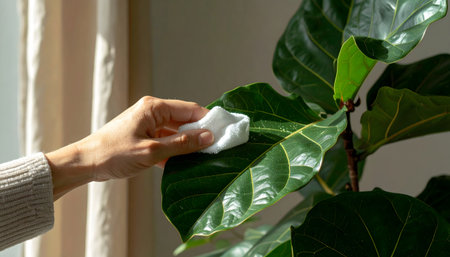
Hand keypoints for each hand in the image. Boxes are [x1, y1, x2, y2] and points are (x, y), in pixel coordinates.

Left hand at [46, 96, 213, 199]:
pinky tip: (185, 163)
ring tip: (205, 158)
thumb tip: (208, 137)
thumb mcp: (152, 151)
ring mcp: (147, 125)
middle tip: (217, 148)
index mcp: (154, 108)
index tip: (224, 133)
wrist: (85, 163)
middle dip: (200, 134)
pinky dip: (175, 151)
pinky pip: (166, 141)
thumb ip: (182, 144)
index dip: (208, 121)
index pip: (190, 110)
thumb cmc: (113, 154)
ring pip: (176, 132)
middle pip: (184, 120)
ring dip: (187, 145)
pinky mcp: (143, 137)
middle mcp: (152, 112)